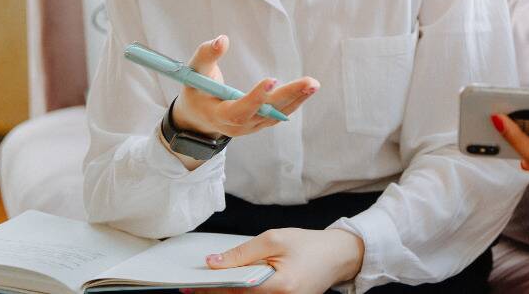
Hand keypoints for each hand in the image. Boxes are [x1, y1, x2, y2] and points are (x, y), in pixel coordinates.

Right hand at [171, 35, 318, 138]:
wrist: (197, 118)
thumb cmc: (196, 91)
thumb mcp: (194, 73)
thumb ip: (206, 55)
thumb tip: (223, 39)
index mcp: (218, 115)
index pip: (239, 110)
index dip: (255, 98)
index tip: (271, 80)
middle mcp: (237, 126)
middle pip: (265, 113)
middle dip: (288, 97)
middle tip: (309, 83)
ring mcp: (251, 126)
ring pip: (276, 114)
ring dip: (297, 99)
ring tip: (313, 84)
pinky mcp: (260, 122)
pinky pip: (279, 113)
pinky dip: (294, 101)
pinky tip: (308, 89)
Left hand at [185, 227, 364, 293]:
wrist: (338, 256)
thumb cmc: (309, 245)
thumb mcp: (275, 239)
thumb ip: (243, 253)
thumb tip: (214, 262)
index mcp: (281, 286)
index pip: (237, 291)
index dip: (211, 289)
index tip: (190, 287)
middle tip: (194, 288)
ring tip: (210, 286)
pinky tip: (231, 287)